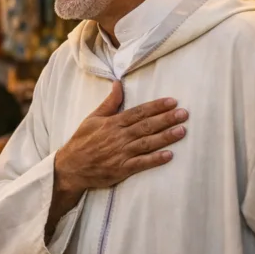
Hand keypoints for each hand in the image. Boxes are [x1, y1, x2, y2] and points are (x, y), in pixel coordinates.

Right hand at [55, 81, 187, 195]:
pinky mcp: (121, 169)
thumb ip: (109, 102)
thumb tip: (118, 83)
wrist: (70, 167)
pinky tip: (169, 156)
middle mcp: (118, 137)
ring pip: (146, 143)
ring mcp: (120, 153)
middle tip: (184, 114)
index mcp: (112, 123)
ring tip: (182, 131)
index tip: (172, 102)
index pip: (138, 112)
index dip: (156, 107)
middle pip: (146, 126)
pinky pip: (141, 164)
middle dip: (166, 119)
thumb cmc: (82, 141)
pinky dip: (154, 160)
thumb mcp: (92, 118)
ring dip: (165, 137)